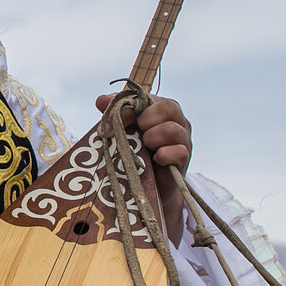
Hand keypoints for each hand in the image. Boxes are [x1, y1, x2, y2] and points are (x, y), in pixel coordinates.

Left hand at [95, 92, 192, 236]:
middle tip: (135, 133)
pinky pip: (179, 152)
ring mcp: (183, 140)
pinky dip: (164, 154)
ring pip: (173, 129)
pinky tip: (154, 159)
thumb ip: (114, 113)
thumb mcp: (123, 131)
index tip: (107, 122)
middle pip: (169, 107)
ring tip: (144, 146)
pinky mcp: (184, 159)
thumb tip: (100, 101)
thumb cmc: (135, 152)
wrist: (147, 187)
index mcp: (161, 108)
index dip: (127, 108)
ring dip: (153, 137)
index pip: (149, 98)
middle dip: (146, 119)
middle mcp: (176, 121)